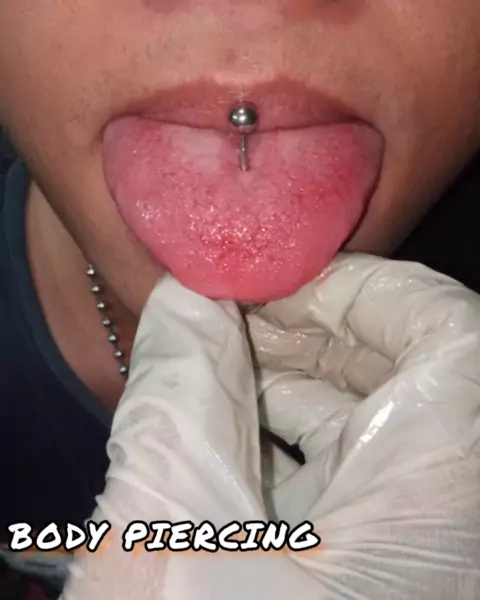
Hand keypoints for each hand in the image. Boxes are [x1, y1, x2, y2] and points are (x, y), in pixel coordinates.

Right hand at [61, 254, 479, 599]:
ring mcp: (434, 559)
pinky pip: (365, 487)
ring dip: (301, 390)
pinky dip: (303, 448)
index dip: (359, 291)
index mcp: (453, 500)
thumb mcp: (169, 527)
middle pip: (414, 379)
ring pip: (385, 433)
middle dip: (315, 338)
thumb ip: (179, 390)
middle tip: (235, 317)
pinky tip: (239, 434)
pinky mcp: (393, 580)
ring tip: (223, 364)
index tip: (275, 283)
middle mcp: (465, 527)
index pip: (448, 332)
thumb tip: (181, 304)